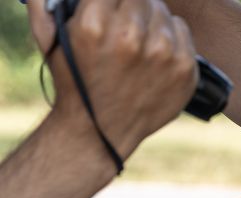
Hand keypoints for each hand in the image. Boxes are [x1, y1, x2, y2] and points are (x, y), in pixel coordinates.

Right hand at [27, 0, 197, 161]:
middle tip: (126, 22)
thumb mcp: (50, 40)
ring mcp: (162, 54)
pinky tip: (157, 51)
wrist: (101, 131)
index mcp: (95, 25)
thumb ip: (44, 3)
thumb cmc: (75, 82)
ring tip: (140, 39)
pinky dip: (171, 34)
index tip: (111, 8)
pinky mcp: (184, 68)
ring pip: (162, 11)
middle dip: (131, 6)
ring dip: (152, 19)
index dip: (111, 0)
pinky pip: (182, 29)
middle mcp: (131, 37)